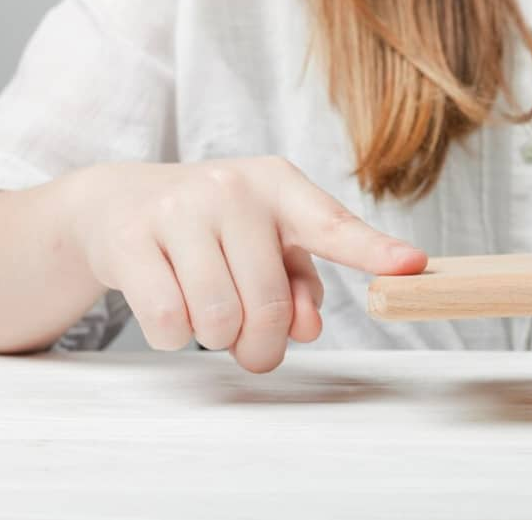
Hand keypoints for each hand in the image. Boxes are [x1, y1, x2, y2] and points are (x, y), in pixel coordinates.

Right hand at [68, 157, 426, 371]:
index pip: (333, 225)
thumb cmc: (213, 228)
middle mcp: (232, 188)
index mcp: (279, 185)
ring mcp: (178, 209)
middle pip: (268, 303)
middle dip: (262, 343)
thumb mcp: (265, 240)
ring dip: (217, 339)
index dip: (375, 251)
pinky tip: (172, 307)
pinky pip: (168, 322)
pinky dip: (175, 336)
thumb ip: (299, 282)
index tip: (413, 266)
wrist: (118, 203)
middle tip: (254, 347)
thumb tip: (308, 328)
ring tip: (209, 315)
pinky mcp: (130, 240)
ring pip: (217, 318)